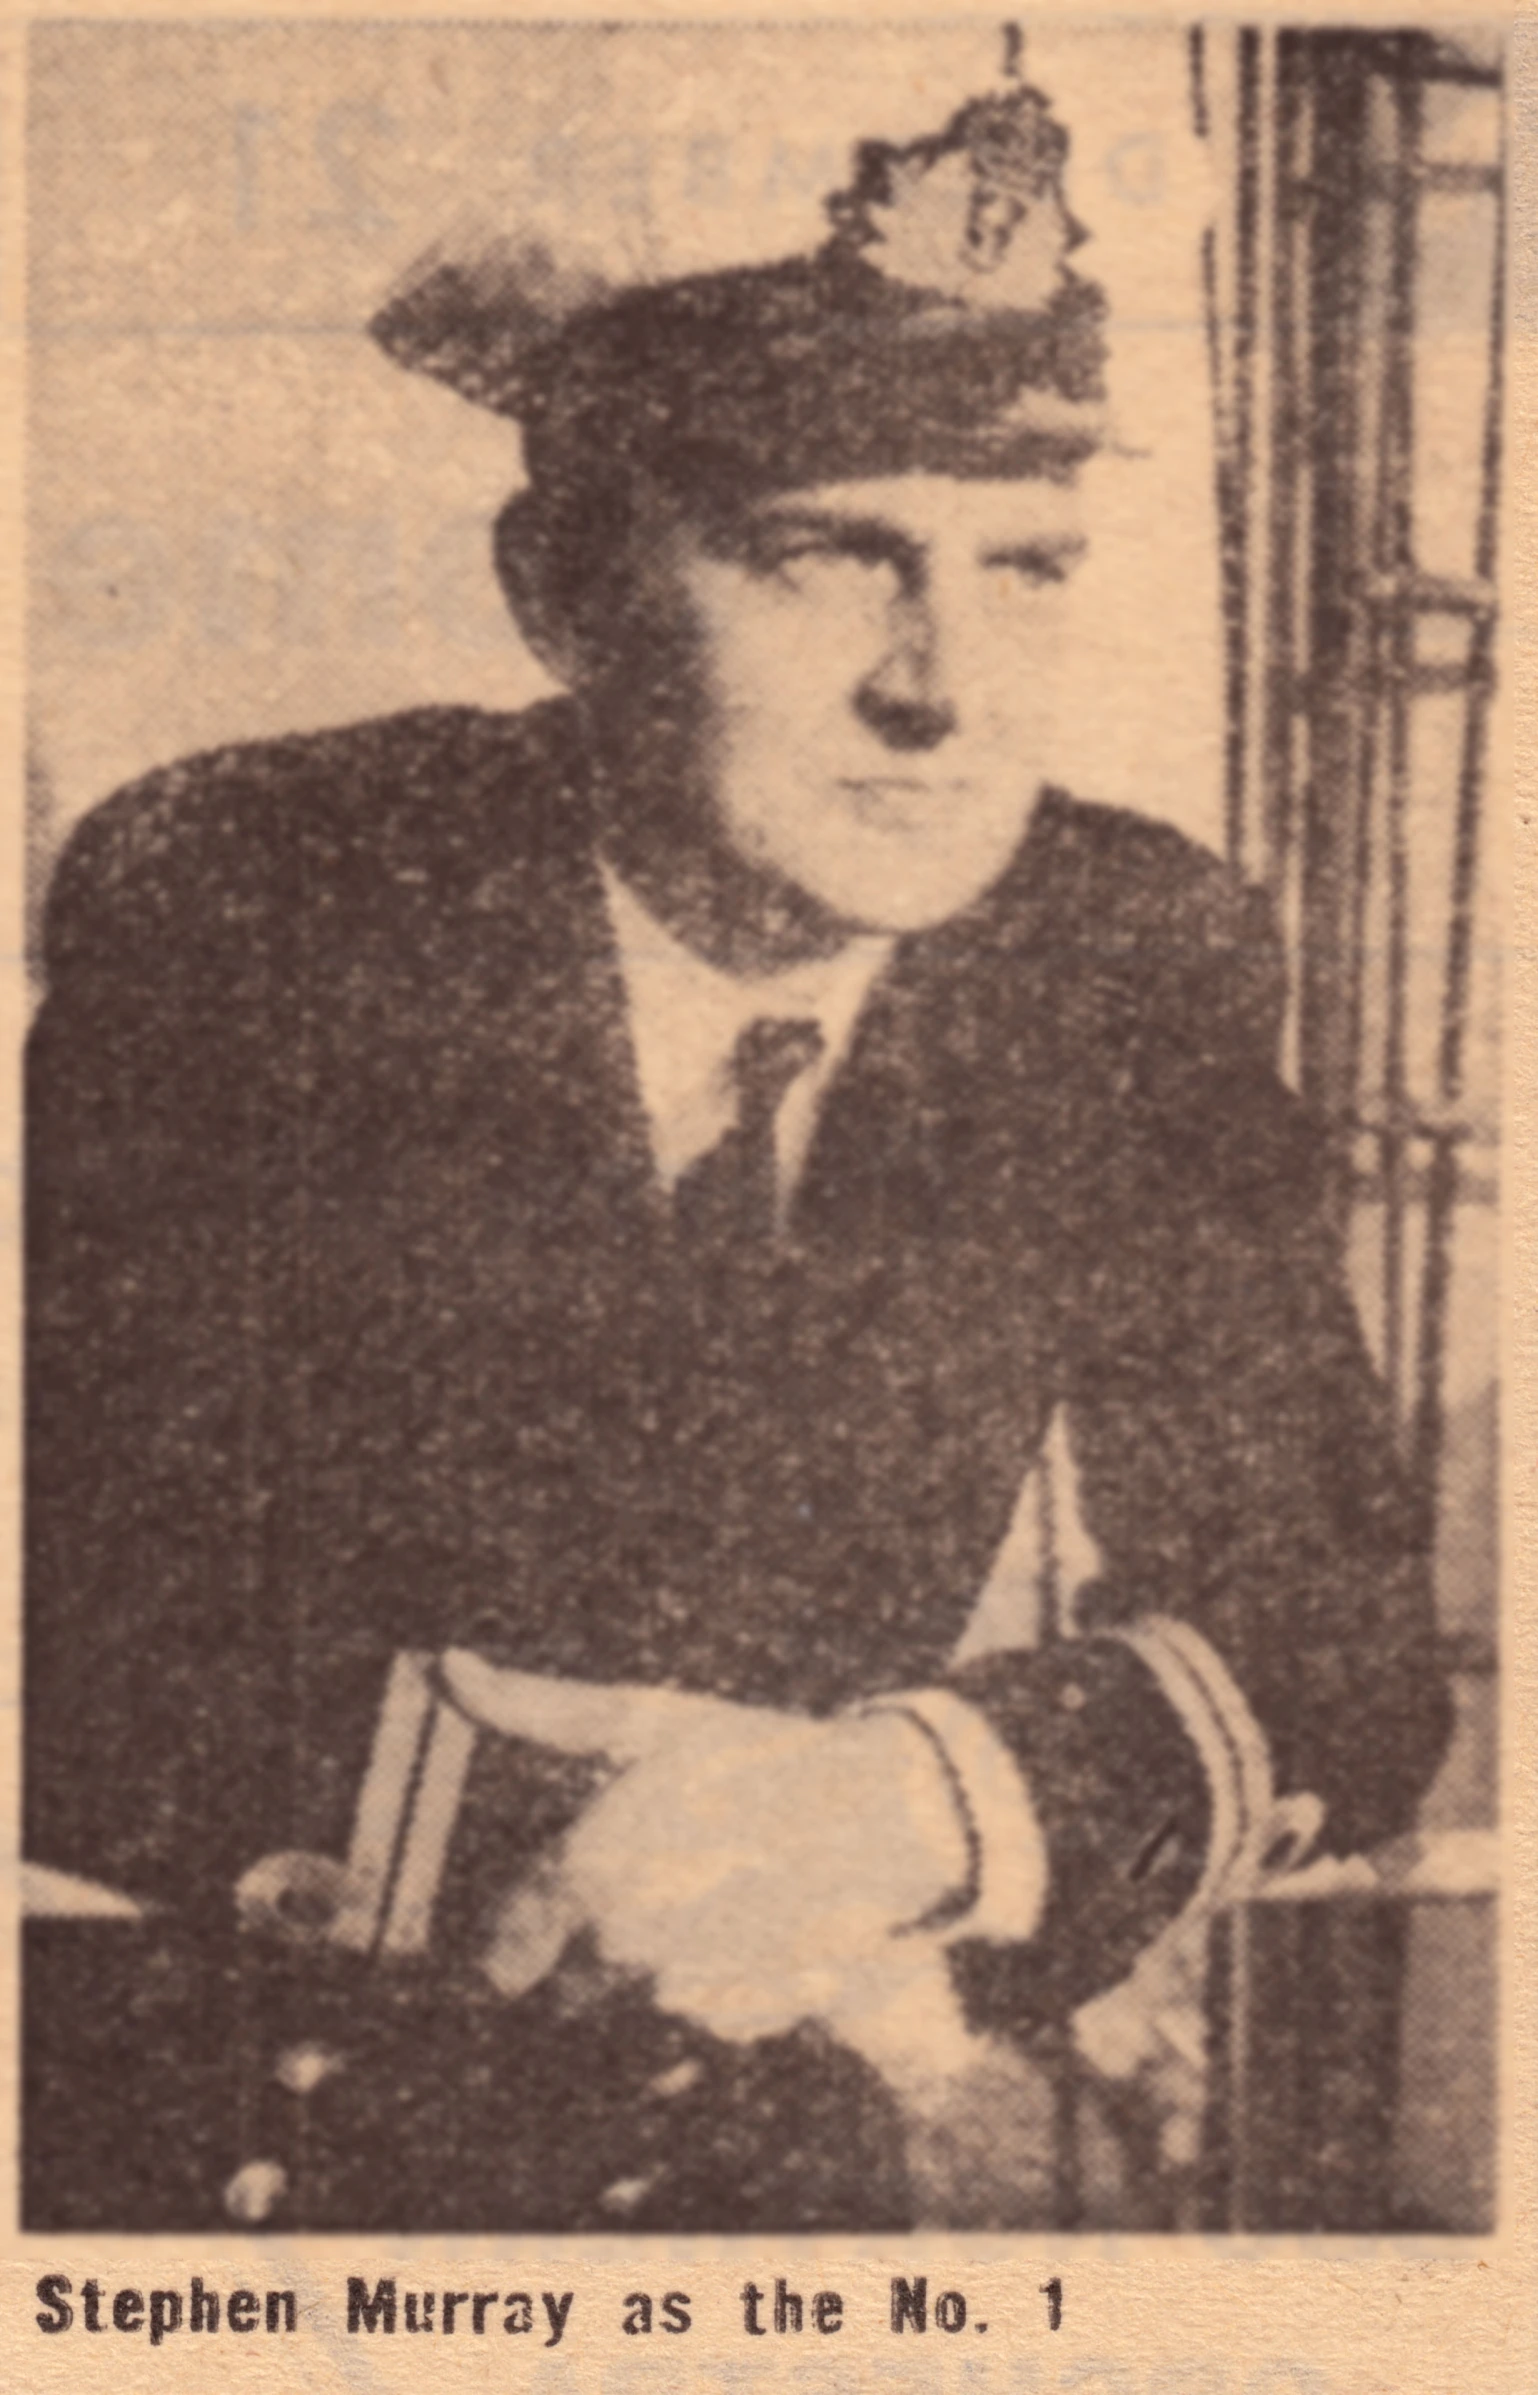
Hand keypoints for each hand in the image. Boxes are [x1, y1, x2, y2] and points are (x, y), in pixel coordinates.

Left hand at [440, 1654, 970, 2042]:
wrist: (886, 1815)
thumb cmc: (755, 1755)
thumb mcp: (643, 1718)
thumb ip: (536, 1709)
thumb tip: (446, 1663)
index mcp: (584, 1873)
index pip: (508, 1949)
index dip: (528, 1926)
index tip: (550, 1906)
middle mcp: (622, 1945)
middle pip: (572, 1981)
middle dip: (601, 1937)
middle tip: (666, 1868)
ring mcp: (684, 1989)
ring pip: (639, 1994)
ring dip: (662, 1957)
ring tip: (722, 1885)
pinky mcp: (740, 2015)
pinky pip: (702, 2011)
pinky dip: (721, 1979)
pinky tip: (759, 1921)